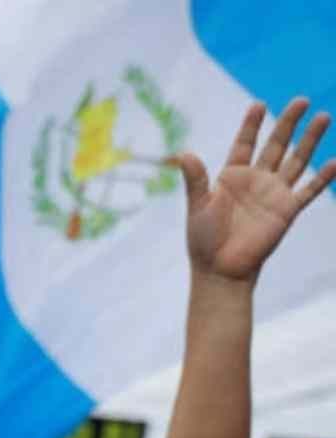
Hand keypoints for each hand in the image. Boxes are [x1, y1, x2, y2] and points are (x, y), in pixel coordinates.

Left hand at [179, 98, 334, 282]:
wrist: (220, 268)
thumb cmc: (203, 239)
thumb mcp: (197, 205)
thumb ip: (195, 179)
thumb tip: (184, 153)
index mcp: (232, 176)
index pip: (244, 144)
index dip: (252, 125)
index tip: (259, 104)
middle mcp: (256, 180)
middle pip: (276, 145)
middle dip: (288, 123)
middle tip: (301, 100)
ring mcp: (274, 193)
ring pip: (296, 160)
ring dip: (310, 140)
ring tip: (323, 117)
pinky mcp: (287, 210)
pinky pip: (309, 190)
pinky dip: (323, 177)